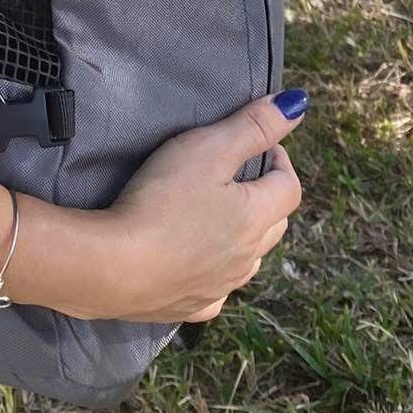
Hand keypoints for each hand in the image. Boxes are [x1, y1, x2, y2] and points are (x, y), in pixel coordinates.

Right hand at [55, 93, 304, 322]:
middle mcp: (247, 257)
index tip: (262, 146)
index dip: (281, 161)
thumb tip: (298, 104)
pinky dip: (215, 273)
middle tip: (240, 176)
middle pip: (275, 224)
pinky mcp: (193, 307)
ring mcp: (222, 287)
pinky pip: (217, 291)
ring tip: (217, 216)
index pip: (289, 187)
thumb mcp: (207, 148)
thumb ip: (253, 126)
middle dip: (266, 197)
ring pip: (249, 259)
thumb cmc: (161, 199)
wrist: (114, 268)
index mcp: (255, 216)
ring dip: (245, 236)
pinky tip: (197, 266)